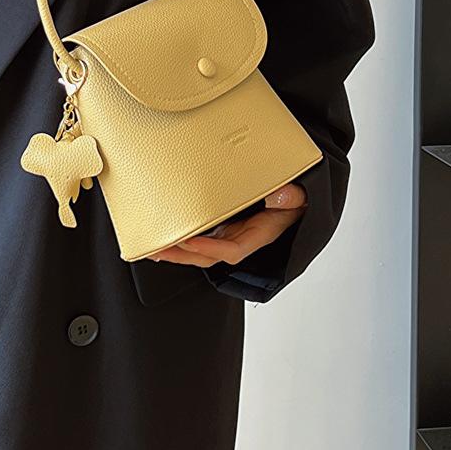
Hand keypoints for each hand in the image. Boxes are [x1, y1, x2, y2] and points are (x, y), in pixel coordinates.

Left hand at [145, 182, 308, 266]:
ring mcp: (229, 235)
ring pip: (200, 251)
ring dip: (177, 252)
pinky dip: (181, 242)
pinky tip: (164, 239)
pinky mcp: (221, 228)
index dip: (211, 247)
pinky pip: (199, 239)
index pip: (233, 248)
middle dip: (183, 255)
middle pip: (208, 255)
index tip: (191, 240)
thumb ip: (289, 196)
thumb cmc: (292, 202)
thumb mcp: (296, 197)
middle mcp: (241, 240)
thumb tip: (281, 194)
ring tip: (154, 247)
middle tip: (159, 248)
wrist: (294, 205)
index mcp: (258, 236)